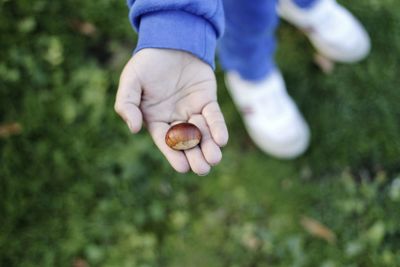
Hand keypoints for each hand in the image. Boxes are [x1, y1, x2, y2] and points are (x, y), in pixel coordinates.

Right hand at [115, 49, 228, 174]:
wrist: (169, 41)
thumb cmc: (147, 63)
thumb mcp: (130, 81)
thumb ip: (127, 104)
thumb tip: (133, 129)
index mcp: (156, 119)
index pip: (165, 141)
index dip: (174, 155)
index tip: (182, 168)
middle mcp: (175, 118)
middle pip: (186, 143)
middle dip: (194, 156)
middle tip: (202, 168)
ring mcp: (192, 110)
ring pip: (202, 134)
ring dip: (209, 147)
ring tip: (214, 159)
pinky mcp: (207, 100)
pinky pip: (213, 116)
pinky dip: (217, 127)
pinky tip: (221, 139)